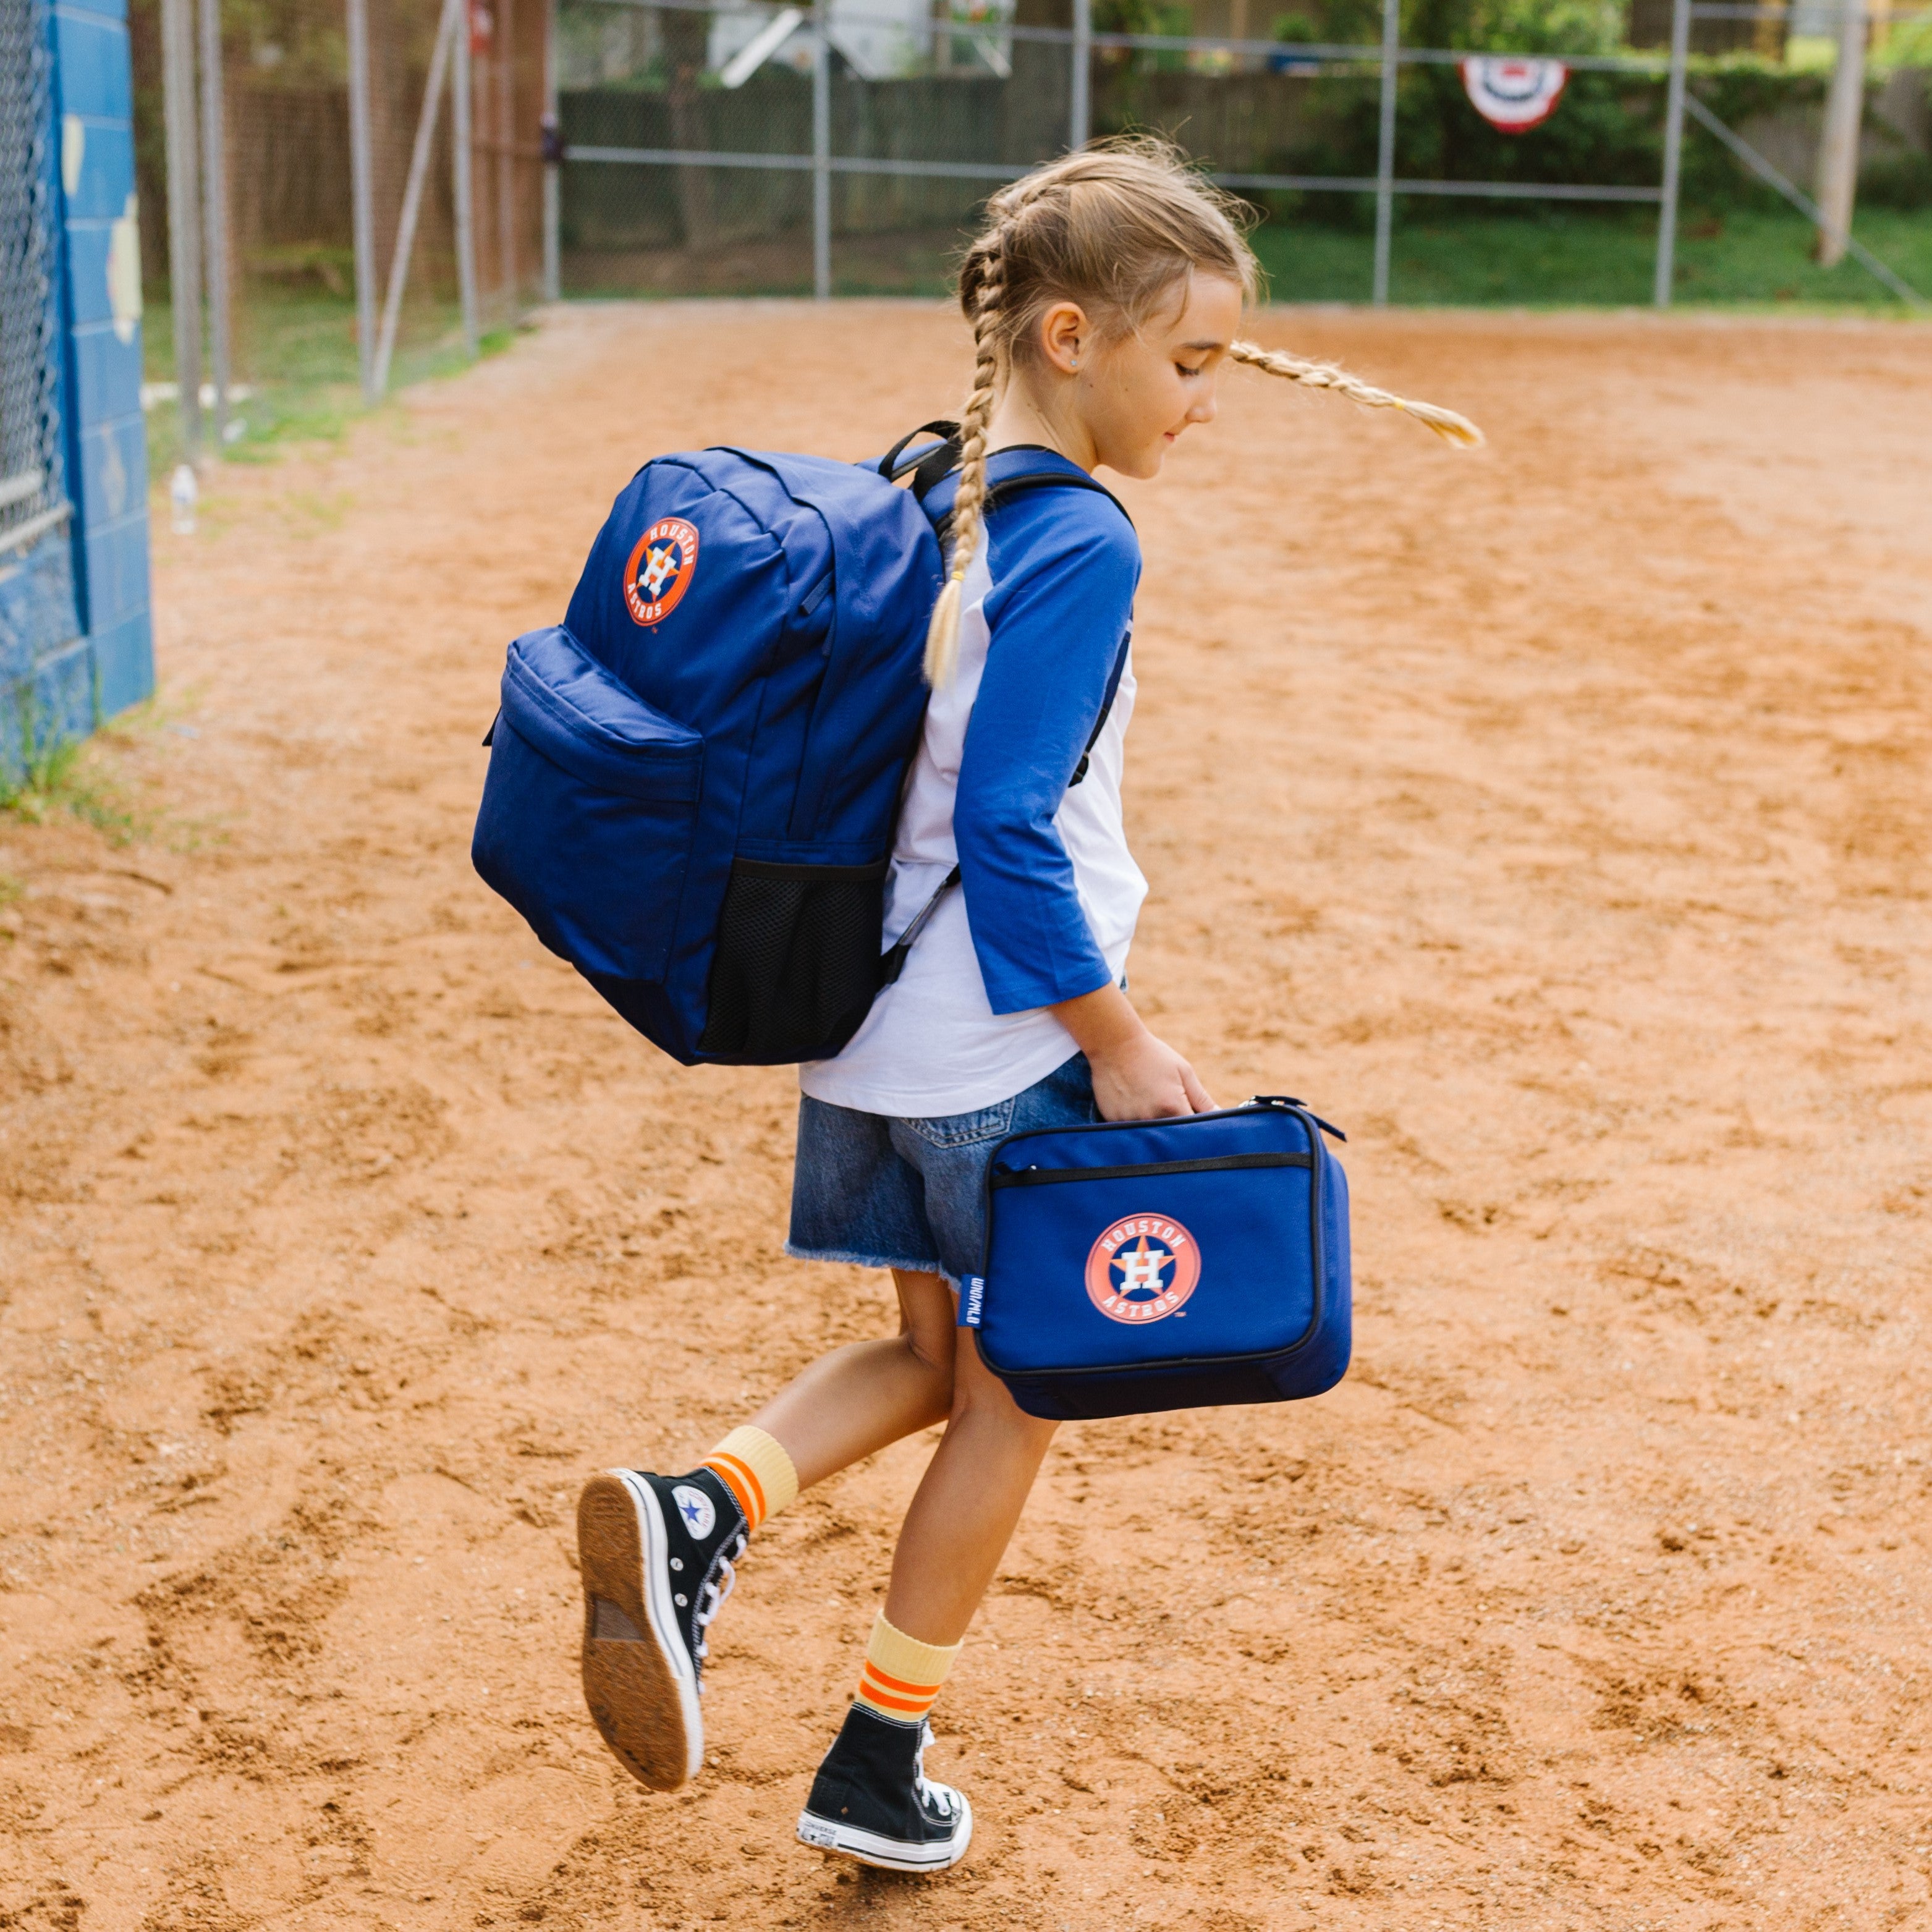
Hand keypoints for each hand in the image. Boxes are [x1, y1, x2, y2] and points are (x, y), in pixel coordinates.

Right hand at [1050, 982, 1216, 1121]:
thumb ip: (1202, 1099)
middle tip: (1168, 1104)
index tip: (1195, 1120)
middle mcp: (1150, 1118)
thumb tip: (1220, 1117)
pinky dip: (1136, 1120)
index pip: (1193, 1131)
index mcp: (1172, 1107)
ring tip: (1148, 1099)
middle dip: (1175, 1127)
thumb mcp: (1184, 1072)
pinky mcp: (1113, 1120)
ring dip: (1154, 1123)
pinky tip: (1133, 1100)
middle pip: (1171, 1136)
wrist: (1114, 1044)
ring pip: (1150, 1133)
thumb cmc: (1153, 1056)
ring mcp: (1130, 1121)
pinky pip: (1131, 1129)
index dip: (1196, 1128)